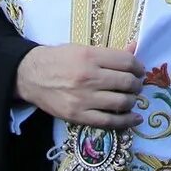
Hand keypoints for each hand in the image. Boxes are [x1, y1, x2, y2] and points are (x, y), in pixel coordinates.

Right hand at [16, 45, 143, 126]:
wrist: (30, 76)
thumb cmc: (58, 59)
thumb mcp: (82, 49)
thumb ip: (109, 52)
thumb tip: (134, 48)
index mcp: (90, 56)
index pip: (126, 62)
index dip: (138, 67)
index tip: (140, 70)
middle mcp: (89, 77)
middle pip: (127, 83)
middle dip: (137, 85)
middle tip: (137, 85)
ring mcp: (83, 98)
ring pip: (121, 103)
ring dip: (133, 101)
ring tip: (132, 98)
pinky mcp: (77, 116)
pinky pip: (108, 121)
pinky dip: (126, 121)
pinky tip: (134, 118)